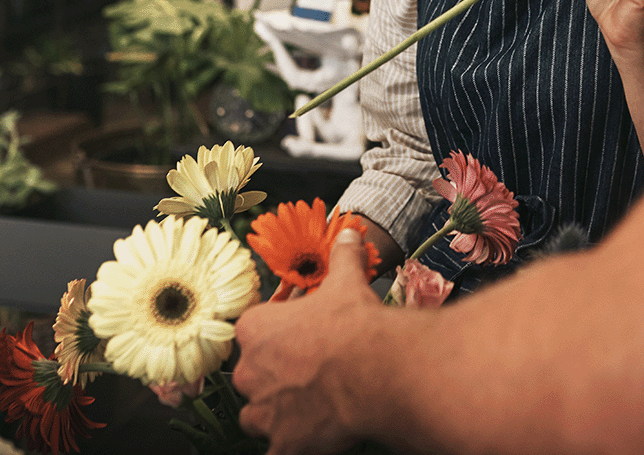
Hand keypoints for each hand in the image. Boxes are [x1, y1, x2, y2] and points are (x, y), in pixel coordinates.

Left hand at [234, 228, 379, 454]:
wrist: (372, 368)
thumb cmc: (353, 322)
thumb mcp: (347, 279)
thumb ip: (343, 256)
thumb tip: (349, 233)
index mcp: (255, 329)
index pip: (252, 331)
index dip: (277, 334)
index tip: (300, 335)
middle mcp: (249, 373)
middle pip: (253, 376)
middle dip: (276, 375)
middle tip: (312, 370)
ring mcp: (263, 413)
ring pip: (259, 416)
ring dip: (278, 412)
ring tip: (314, 404)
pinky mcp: (281, 445)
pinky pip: (276, 451)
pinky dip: (290, 445)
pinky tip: (313, 436)